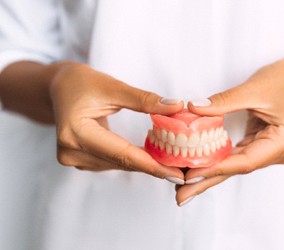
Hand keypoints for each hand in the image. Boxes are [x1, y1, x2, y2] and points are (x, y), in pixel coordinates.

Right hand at [49, 62, 184, 182]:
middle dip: (153, 166)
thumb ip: (144, 99)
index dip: (152, 165)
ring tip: (171, 162)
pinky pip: (112, 162)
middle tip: (182, 171)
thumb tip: (176, 107)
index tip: (177, 173)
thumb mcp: (113, 86)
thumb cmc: (81, 82)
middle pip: (121, 162)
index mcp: (76, 132)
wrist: (58, 88)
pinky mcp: (79, 159)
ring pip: (118, 164)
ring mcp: (73, 158)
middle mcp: (71, 151)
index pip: (122, 154)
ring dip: (144, 163)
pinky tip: (150, 156)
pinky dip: (131, 159)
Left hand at [176, 57, 283, 205]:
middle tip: (181, 196)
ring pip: (235, 166)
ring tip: (184, 186)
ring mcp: (271, 152)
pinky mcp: (261, 147)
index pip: (245, 161)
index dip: (216, 168)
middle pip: (238, 169)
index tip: (190, 175)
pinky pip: (236, 157)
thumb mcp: (252, 88)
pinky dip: (217, 162)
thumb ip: (223, 101)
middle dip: (207, 181)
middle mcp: (279, 152)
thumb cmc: (282, 80)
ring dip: (209, 174)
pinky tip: (199, 168)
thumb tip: (193, 108)